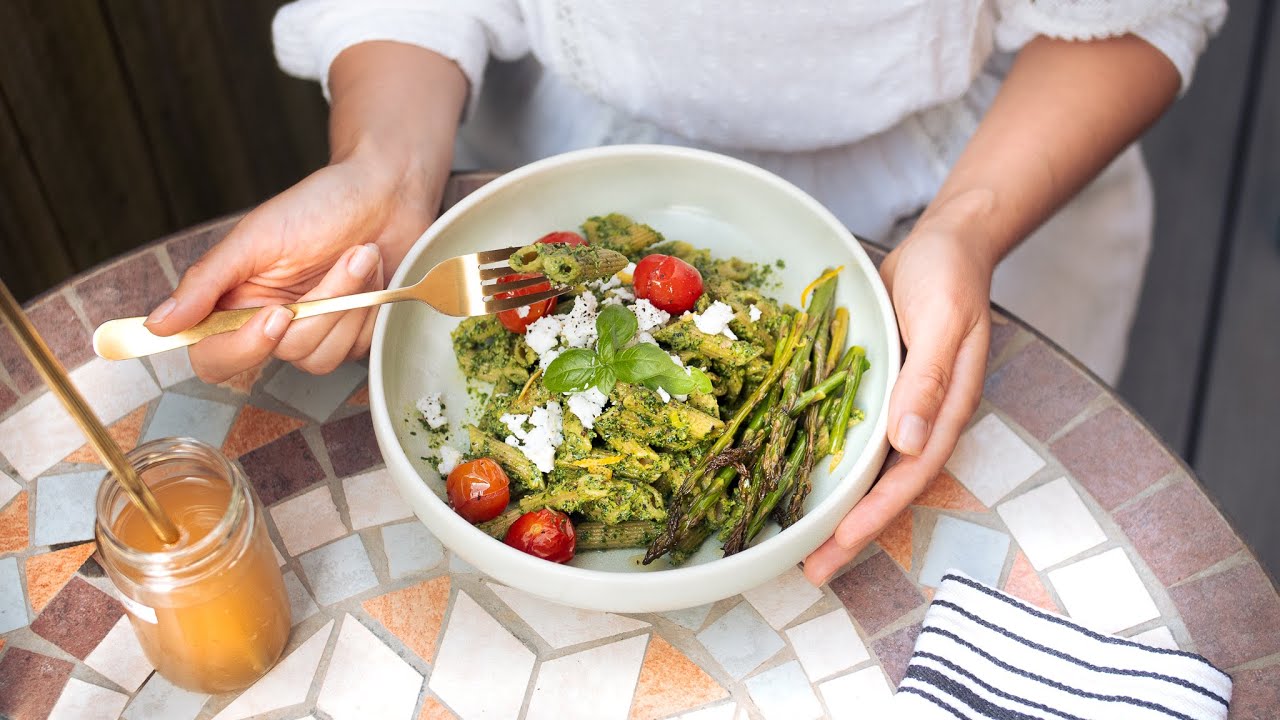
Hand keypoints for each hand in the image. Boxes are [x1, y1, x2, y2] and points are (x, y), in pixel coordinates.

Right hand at [143, 152, 439, 381]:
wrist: (383, 192)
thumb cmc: (318, 205)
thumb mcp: (254, 237)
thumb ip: (206, 281)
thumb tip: (158, 324)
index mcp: (236, 302)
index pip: (214, 358)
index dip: (242, 349)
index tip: (278, 315)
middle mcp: (272, 325)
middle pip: (283, 354)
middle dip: (323, 304)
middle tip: (347, 257)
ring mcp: (315, 335)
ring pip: (323, 356)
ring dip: (351, 300)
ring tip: (362, 256)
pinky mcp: (354, 336)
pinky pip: (358, 347)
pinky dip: (372, 306)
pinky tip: (374, 274)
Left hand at [803, 216, 992, 584]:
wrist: (945, 244)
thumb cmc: (949, 277)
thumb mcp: (943, 321)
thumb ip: (927, 380)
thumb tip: (908, 442)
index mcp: (945, 410)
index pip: (909, 475)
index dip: (875, 513)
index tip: (840, 543)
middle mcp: (922, 419)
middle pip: (886, 488)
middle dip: (851, 531)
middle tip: (811, 570)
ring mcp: (899, 408)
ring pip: (867, 470)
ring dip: (838, 508)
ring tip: (800, 546)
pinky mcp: (877, 391)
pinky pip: (851, 436)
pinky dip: (831, 464)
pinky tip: (801, 481)